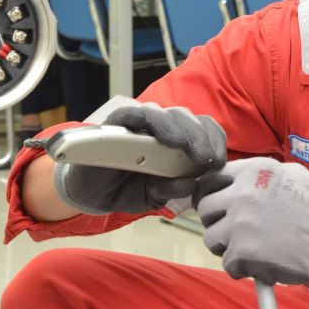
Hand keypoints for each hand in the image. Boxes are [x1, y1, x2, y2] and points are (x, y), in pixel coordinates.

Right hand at [54, 101, 225, 214]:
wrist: (90, 193)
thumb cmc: (127, 188)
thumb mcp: (153, 195)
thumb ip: (172, 189)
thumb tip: (191, 184)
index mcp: (178, 141)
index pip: (203, 128)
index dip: (214, 140)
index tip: (219, 161)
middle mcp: (160, 127)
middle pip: (186, 118)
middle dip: (199, 136)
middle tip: (204, 157)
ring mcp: (138, 124)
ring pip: (162, 113)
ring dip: (174, 127)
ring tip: (181, 144)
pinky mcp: (115, 124)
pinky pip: (130, 114)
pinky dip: (141, 118)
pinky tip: (152, 133)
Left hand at [193, 158, 308, 287]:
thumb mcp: (290, 174)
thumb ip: (259, 176)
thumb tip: (235, 184)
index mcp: (252, 171)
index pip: (212, 178)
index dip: (212, 192)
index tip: (216, 203)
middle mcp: (241, 194)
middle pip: (205, 207)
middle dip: (216, 219)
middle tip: (231, 228)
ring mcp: (239, 224)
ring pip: (211, 237)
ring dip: (225, 244)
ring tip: (245, 247)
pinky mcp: (242, 252)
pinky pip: (227, 262)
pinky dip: (240, 266)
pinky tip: (257, 263)